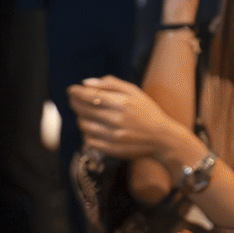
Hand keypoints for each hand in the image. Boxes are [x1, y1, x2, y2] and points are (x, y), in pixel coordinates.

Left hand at [68, 75, 197, 164]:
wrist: (162, 138)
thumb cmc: (147, 111)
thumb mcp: (134, 92)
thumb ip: (110, 83)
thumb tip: (86, 82)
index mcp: (122, 103)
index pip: (90, 96)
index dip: (76, 92)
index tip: (71, 90)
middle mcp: (117, 120)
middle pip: (84, 110)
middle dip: (75, 103)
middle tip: (74, 99)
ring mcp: (114, 137)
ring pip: (84, 126)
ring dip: (80, 118)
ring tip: (84, 114)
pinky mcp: (112, 149)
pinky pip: (89, 140)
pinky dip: (86, 133)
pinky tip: (91, 128)